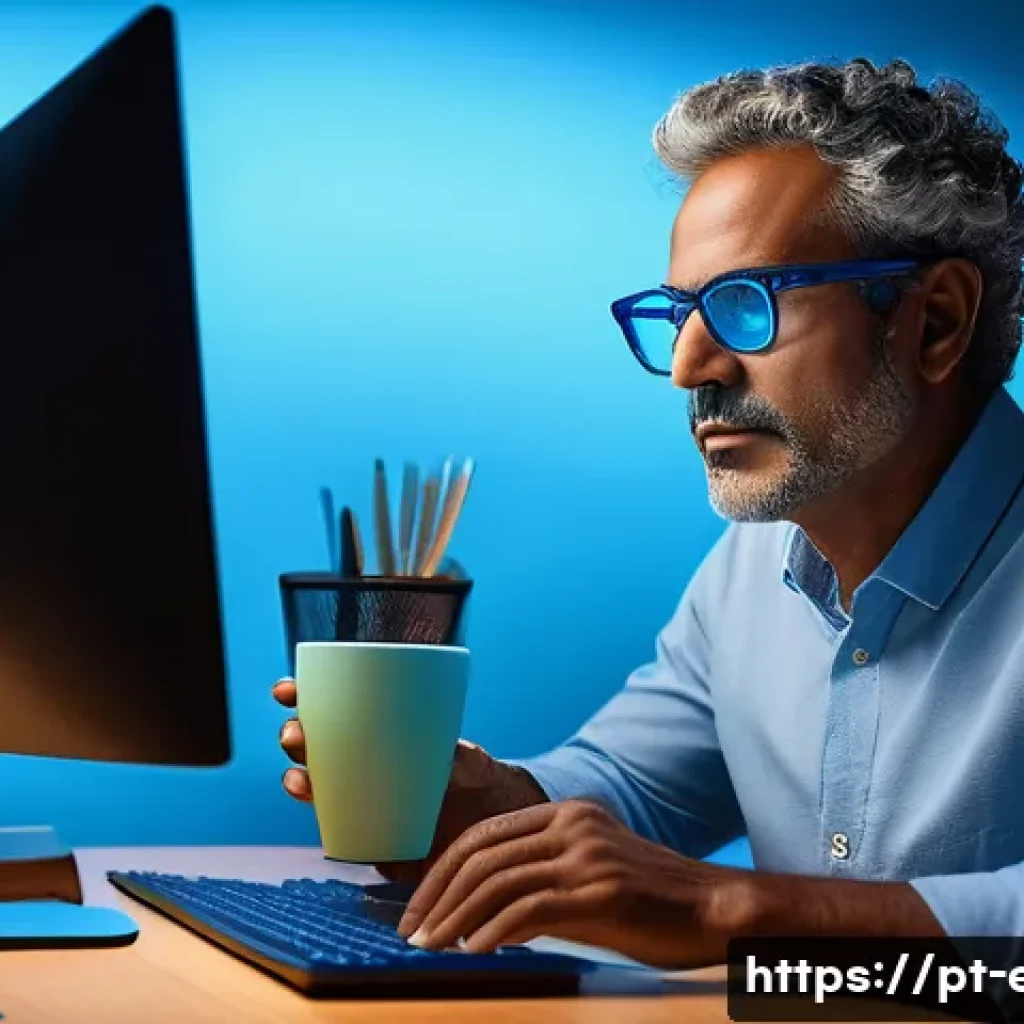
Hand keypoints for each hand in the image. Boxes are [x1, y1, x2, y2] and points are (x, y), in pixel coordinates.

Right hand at [272, 677, 549, 883]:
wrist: (482, 823)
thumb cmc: (471, 777)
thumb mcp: (464, 757)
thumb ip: (456, 755)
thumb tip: (449, 755)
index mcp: (374, 733)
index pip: (330, 711)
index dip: (302, 698)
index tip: (286, 691)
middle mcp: (359, 763)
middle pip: (313, 746)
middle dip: (294, 737)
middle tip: (296, 734)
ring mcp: (358, 796)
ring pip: (315, 784)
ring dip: (297, 779)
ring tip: (300, 779)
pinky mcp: (363, 832)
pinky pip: (331, 826)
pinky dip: (319, 819)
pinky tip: (312, 811)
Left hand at [395, 799, 752, 968]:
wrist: (716, 909)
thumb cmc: (652, 902)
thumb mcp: (590, 878)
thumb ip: (540, 884)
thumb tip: (481, 918)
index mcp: (568, 813)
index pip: (486, 835)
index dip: (443, 871)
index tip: (419, 906)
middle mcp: (574, 825)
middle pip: (483, 853)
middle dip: (437, 894)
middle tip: (412, 931)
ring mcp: (587, 855)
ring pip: (498, 880)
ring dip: (455, 917)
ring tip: (430, 947)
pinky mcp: (600, 891)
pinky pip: (529, 908)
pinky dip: (493, 931)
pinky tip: (475, 951)